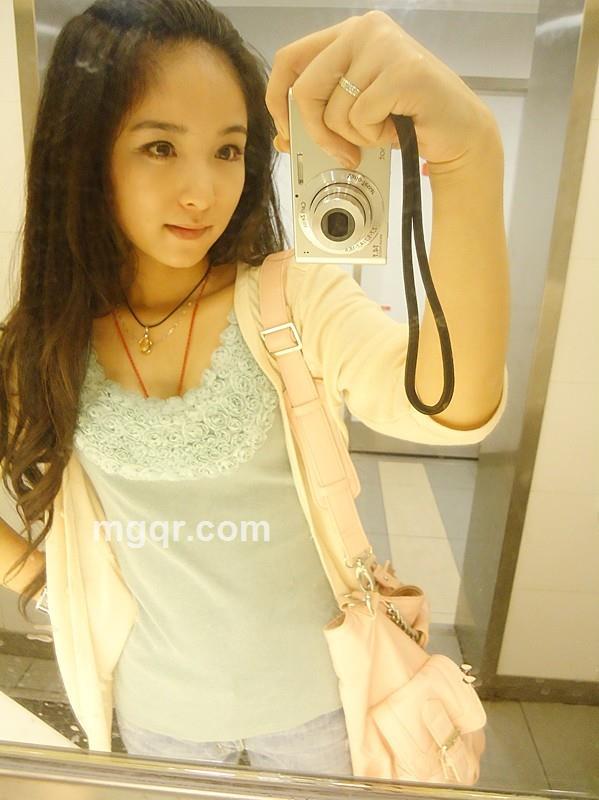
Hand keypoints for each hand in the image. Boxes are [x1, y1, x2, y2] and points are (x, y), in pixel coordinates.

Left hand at [265, 10, 496, 167]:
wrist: (459, 132)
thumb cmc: (407, 119)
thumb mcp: (355, 111)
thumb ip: (320, 113)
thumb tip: (282, 136)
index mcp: (348, 34)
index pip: (290, 59)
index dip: (279, 100)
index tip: (287, 131)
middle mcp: (364, 30)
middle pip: (306, 88)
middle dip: (317, 132)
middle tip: (342, 151)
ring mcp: (385, 46)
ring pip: (335, 110)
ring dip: (356, 136)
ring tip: (384, 129)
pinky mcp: (403, 71)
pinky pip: (361, 118)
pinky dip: (376, 137)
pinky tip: (397, 128)